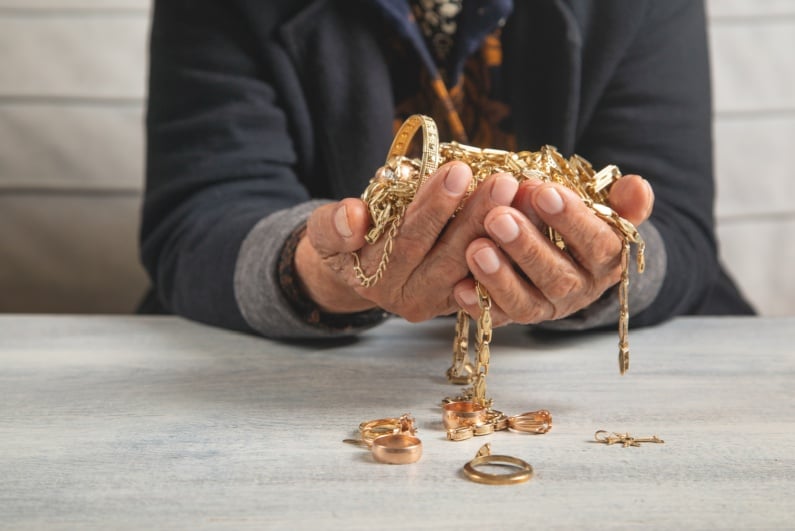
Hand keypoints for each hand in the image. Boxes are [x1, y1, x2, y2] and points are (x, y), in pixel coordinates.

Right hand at [294, 162, 519, 319]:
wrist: (358, 269)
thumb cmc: (345, 239)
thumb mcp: (326, 230)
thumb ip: (334, 225)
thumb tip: (353, 216)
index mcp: (371, 278)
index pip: (407, 240)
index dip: (433, 206)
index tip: (457, 170)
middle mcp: (406, 299)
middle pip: (446, 256)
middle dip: (475, 216)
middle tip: (502, 180)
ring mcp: (436, 303)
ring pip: (471, 267)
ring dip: (495, 232)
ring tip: (517, 195)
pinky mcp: (458, 302)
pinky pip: (487, 277)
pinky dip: (507, 249)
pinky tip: (525, 219)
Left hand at [452, 175, 654, 325]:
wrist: (566, 256)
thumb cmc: (579, 222)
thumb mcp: (606, 210)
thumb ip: (622, 201)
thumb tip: (637, 186)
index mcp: (606, 260)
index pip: (597, 243)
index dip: (572, 219)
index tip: (544, 190)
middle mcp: (577, 290)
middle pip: (557, 277)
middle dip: (526, 246)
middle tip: (498, 216)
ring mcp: (544, 307)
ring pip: (525, 302)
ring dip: (499, 276)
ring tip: (475, 246)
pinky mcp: (511, 318)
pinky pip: (495, 318)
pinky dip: (477, 304)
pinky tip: (459, 287)